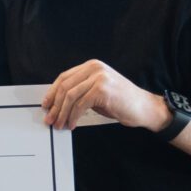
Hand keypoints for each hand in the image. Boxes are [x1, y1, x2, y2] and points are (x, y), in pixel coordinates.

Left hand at [41, 59, 166, 131]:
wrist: (144, 107)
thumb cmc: (121, 101)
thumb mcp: (97, 91)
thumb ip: (80, 91)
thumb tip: (57, 103)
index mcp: (92, 66)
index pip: (64, 77)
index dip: (52, 92)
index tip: (46, 105)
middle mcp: (95, 68)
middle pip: (65, 87)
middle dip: (55, 105)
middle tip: (50, 119)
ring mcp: (99, 78)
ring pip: (70, 96)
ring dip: (62, 113)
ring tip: (59, 124)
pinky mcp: (103, 90)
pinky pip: (80, 105)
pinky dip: (73, 116)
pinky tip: (72, 124)